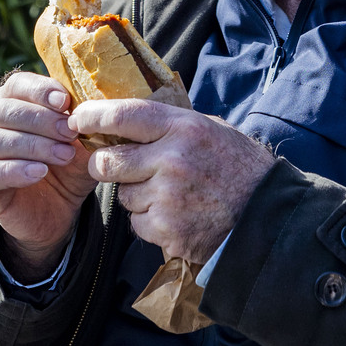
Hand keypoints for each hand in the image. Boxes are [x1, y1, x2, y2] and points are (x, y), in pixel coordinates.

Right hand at [0, 71, 96, 278]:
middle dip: (41, 119)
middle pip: (4, 110)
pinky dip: (15, 170)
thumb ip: (84, 122)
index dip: (39, 90)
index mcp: (12, 101)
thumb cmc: (67, 164)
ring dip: (34, 145)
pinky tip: (39, 172)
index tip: (65, 101)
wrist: (58, 210)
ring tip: (64, 155)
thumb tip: (95, 105)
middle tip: (70, 132)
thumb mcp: (82, 141)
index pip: (17, 84)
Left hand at [69, 99, 274, 264]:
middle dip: (104, 165)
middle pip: (107, 162)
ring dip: (136, 197)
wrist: (269, 217)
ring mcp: (169, 198)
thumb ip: (169, 125)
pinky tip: (177, 216)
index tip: (77, 119)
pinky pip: (138, 224)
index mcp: (183, 128)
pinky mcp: (168, 230)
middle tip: (114, 166)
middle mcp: (172, 160)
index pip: (123, 115)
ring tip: (169, 195)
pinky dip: (150, 223)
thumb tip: (124, 117)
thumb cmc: (238, 168)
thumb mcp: (210, 130)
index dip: (93, 116)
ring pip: (123, 196)